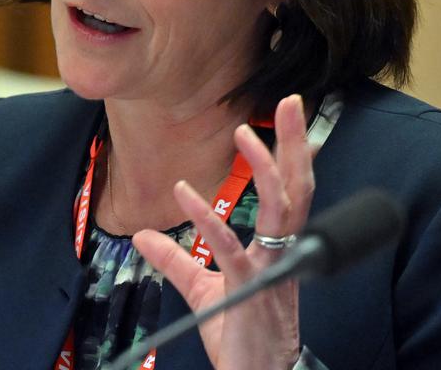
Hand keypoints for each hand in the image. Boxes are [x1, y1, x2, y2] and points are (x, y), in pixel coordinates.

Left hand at [133, 94, 314, 369]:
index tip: (288, 117)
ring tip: (247, 131)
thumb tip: (142, 236)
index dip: (293, 154)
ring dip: (266, 168)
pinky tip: (183, 190)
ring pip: (280, 210)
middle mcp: (281, 254)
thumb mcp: (204, 293)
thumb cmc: (242, 339)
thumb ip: (176, 262)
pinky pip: (229, 247)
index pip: (292, 192)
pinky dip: (205, 216)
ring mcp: (269, 270)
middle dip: (295, 144)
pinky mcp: (250, 290)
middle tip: (290, 101)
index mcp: (277, 250)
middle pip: (297, 189)